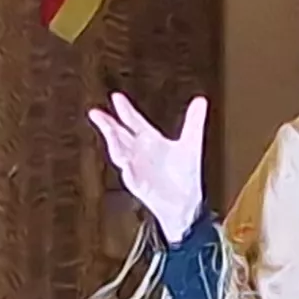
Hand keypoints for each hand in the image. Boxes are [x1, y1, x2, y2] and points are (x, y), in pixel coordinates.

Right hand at [87, 93, 209, 243]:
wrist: (185, 201)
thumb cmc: (184, 173)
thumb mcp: (191, 143)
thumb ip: (194, 122)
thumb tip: (201, 99)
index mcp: (150, 140)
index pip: (134, 122)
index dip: (125, 110)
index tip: (116, 97)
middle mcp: (139, 152)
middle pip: (119, 135)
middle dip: (108, 125)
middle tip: (97, 114)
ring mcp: (136, 168)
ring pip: (120, 154)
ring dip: (114, 143)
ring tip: (109, 132)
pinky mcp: (139, 185)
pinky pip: (131, 177)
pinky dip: (128, 170)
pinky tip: (125, 164)